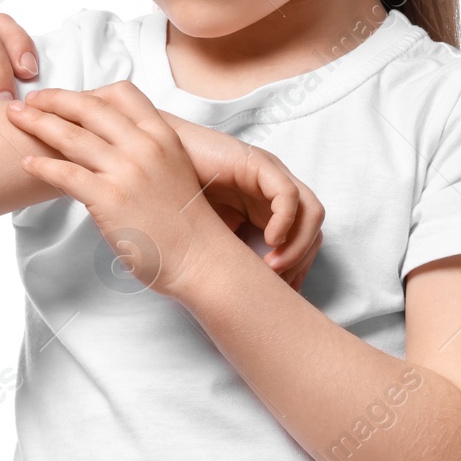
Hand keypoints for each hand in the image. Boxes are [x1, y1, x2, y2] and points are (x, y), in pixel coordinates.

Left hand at [7, 81, 323, 295]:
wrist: (202, 259)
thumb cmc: (185, 222)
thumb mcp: (173, 169)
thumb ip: (145, 150)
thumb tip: (109, 142)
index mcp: (162, 135)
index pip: (121, 93)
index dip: (88, 90)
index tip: (66, 95)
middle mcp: (145, 146)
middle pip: (89, 108)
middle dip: (53, 99)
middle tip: (28, 99)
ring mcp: (127, 171)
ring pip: (72, 136)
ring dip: (37, 123)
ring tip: (15, 119)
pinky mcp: (110, 199)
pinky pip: (66, 174)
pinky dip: (42, 165)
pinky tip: (28, 162)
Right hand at [153, 107, 323, 290]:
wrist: (148, 161)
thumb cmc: (170, 201)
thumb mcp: (206, 238)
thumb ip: (227, 257)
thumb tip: (240, 298)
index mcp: (263, 210)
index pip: (302, 244)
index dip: (296, 272)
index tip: (276, 297)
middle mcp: (272, 193)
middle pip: (312, 232)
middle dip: (300, 264)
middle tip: (277, 286)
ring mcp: (269, 176)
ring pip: (311, 214)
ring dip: (298, 246)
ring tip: (273, 267)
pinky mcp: (258, 164)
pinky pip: (288, 195)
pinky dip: (286, 221)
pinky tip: (269, 241)